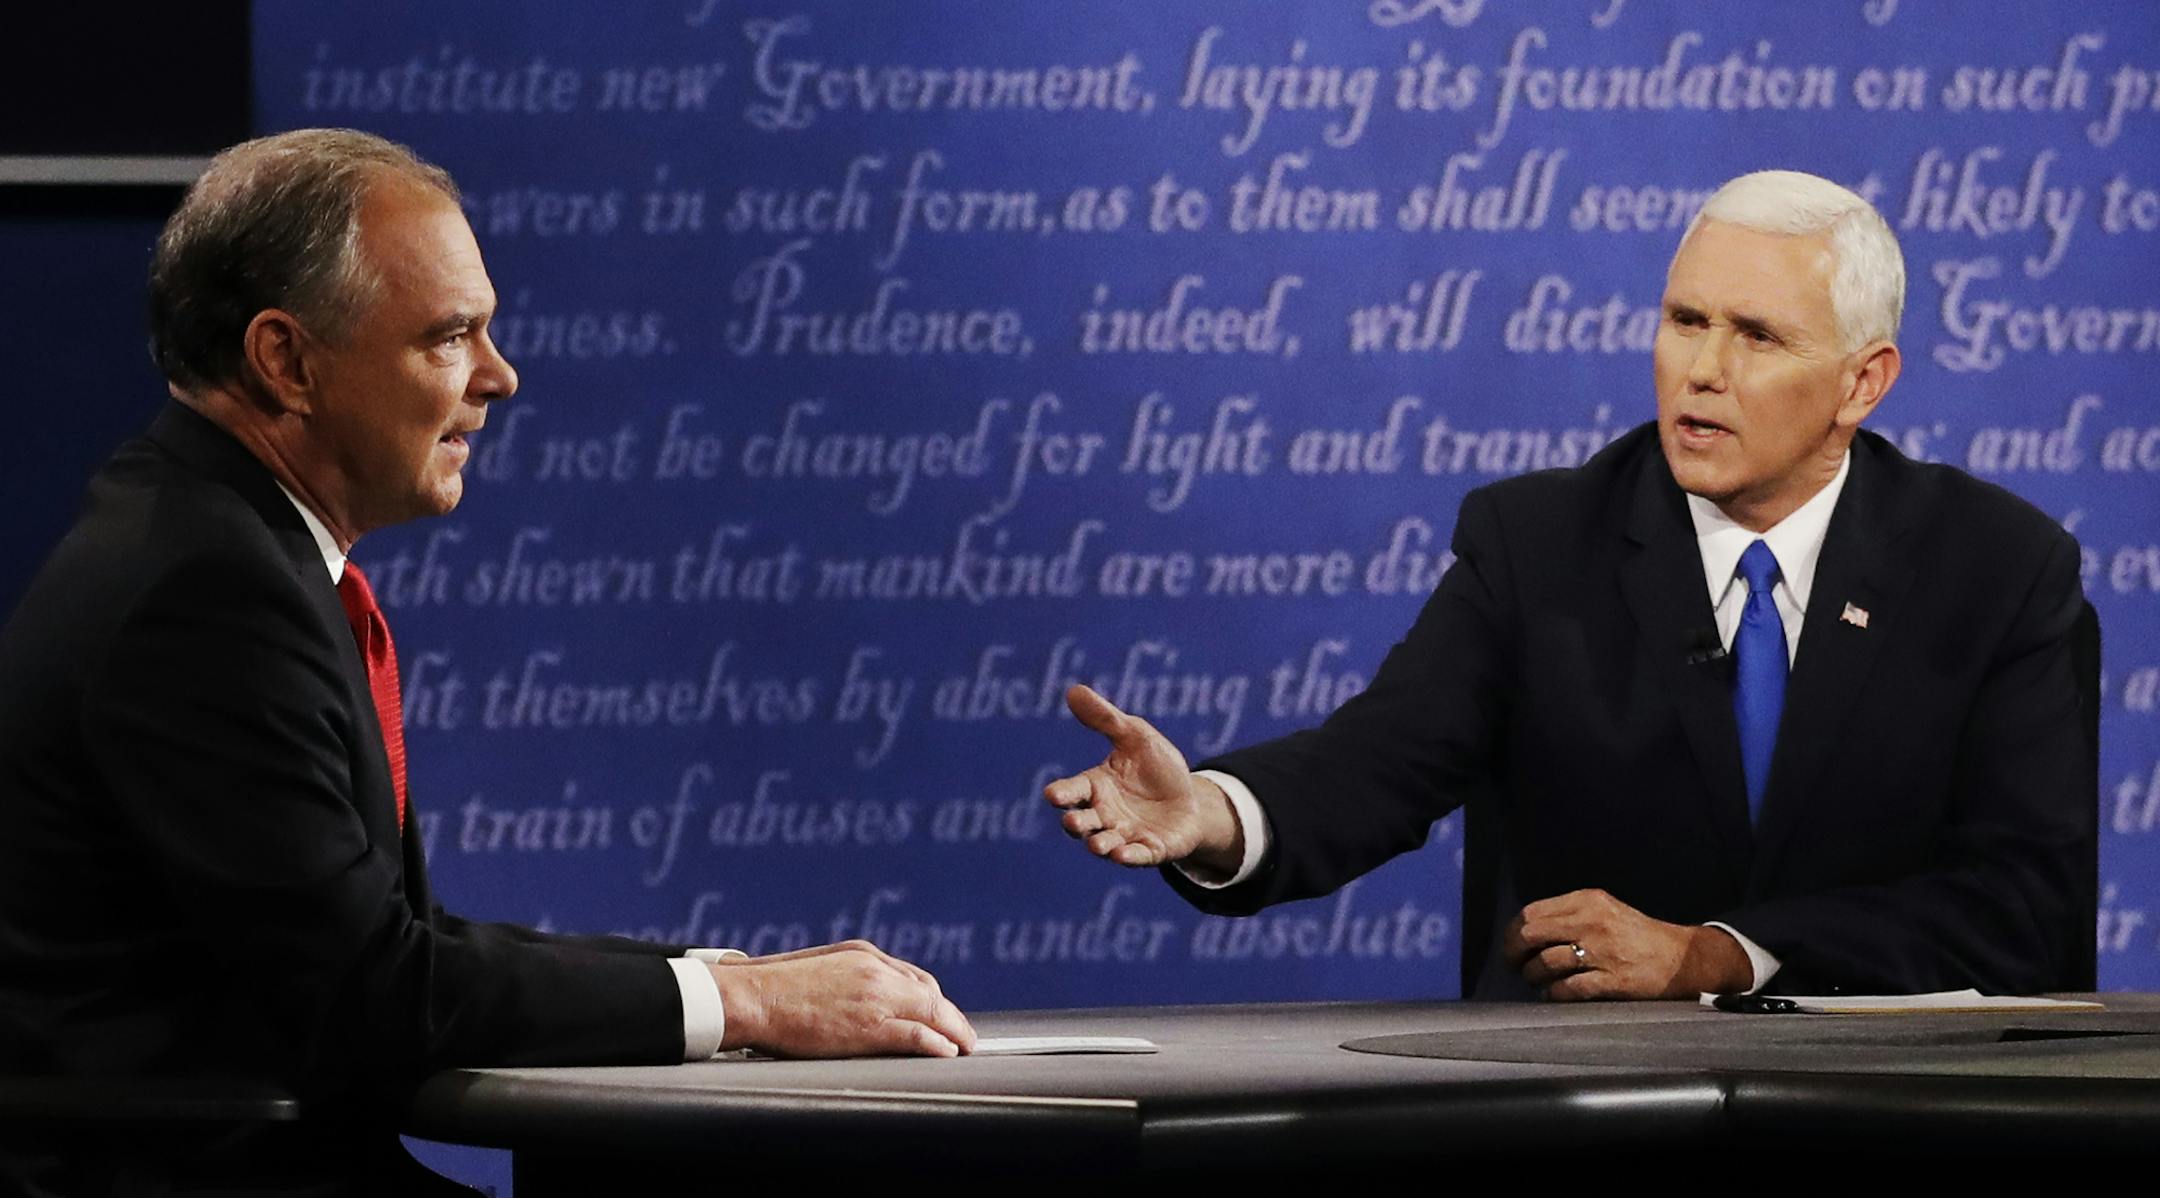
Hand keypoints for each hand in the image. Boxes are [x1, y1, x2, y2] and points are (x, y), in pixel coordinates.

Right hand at [708, 940, 975, 1056]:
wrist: (753, 997)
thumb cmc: (774, 987)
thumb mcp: (820, 969)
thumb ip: (848, 978)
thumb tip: (859, 998)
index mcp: (864, 955)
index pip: (914, 977)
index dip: (933, 999)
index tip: (941, 1014)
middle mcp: (876, 971)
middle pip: (929, 993)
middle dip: (950, 1015)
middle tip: (963, 1034)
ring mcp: (874, 997)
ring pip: (931, 1012)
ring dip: (954, 1030)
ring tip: (965, 1046)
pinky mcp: (868, 1027)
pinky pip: (916, 1035)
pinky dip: (937, 1043)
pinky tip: (947, 1051)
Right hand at [1042, 685, 1241, 873]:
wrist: (1191, 798)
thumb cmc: (1156, 768)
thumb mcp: (1135, 736)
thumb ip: (1106, 719)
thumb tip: (1073, 690)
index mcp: (1096, 787)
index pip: (1072, 790)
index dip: (1061, 793)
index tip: (1052, 794)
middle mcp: (1104, 815)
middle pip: (1083, 821)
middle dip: (1076, 823)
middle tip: (1072, 821)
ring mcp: (1124, 835)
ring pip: (1104, 843)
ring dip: (1099, 845)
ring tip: (1097, 845)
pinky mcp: (1149, 850)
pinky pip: (1136, 856)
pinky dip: (1128, 857)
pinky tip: (1123, 855)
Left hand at [1501, 889, 1752, 999]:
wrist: (1681, 958)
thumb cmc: (1636, 936)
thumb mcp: (1603, 911)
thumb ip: (1569, 915)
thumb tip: (1525, 931)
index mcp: (1587, 901)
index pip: (1532, 913)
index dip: (1513, 932)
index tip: (1510, 946)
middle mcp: (1592, 922)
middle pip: (1531, 935)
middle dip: (1514, 953)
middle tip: (1514, 966)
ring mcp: (1602, 951)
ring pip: (1545, 963)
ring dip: (1533, 976)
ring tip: (1536, 981)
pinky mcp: (1612, 979)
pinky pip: (1568, 989)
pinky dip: (1553, 994)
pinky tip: (1553, 994)